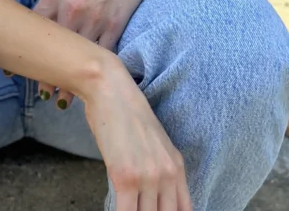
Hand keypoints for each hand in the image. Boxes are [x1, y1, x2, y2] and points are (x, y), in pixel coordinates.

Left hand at [31, 0, 165, 107]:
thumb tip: (47, 16)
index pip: (33, 28)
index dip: (23, 50)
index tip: (13, 69)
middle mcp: (70, 8)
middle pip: (53, 48)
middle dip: (45, 72)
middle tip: (40, 92)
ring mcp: (93, 18)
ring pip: (76, 57)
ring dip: (69, 78)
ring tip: (61, 98)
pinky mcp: (115, 24)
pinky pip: (102, 54)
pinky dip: (95, 69)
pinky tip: (90, 82)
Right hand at [85, 57, 191, 210]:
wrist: (110, 89)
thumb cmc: (125, 113)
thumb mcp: (153, 143)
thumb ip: (159, 170)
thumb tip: (153, 197)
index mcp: (177, 166)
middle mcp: (168, 174)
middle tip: (137, 208)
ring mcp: (148, 176)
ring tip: (127, 207)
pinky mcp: (125, 177)